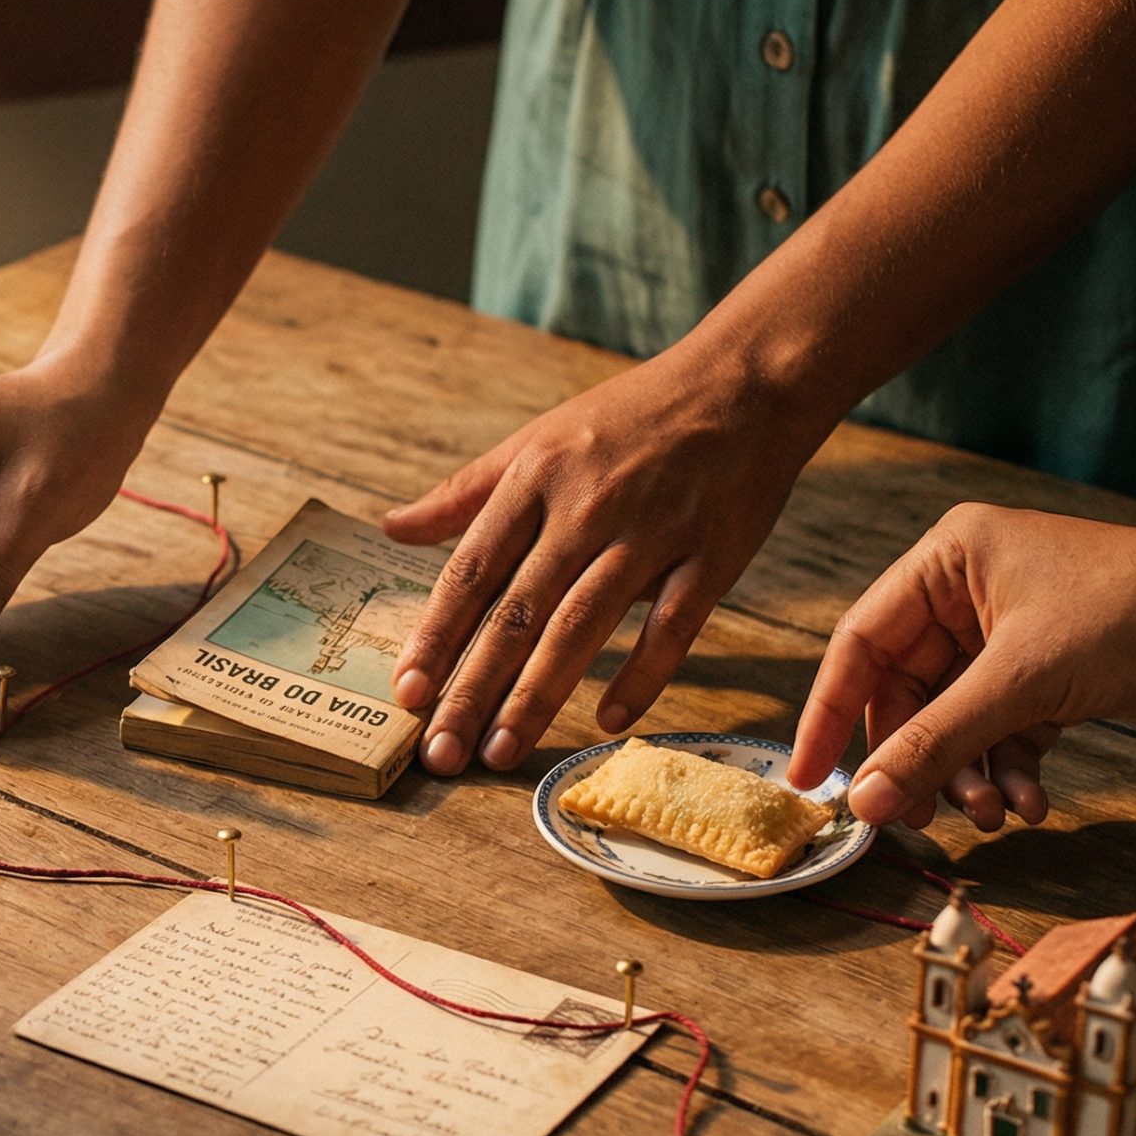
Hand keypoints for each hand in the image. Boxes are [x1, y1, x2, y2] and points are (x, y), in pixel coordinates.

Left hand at [382, 348, 826, 773]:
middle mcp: (586, 507)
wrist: (744, 381)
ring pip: (583, 626)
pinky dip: (643, 676)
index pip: (472, 570)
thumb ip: (465, 493)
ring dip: (538, 695)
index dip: (435, 635)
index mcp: (535, 478)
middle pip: (517, 611)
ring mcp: (651, 532)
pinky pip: (673, 626)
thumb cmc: (630, 415)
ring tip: (500, 752)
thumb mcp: (538, 439)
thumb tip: (391, 528)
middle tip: (439, 754)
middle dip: (472, 687)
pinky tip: (609, 723)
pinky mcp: (713, 555)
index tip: (406, 694)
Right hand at [787, 503, 1135, 830]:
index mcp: (948, 560)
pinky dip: (1008, 770)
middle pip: (908, 694)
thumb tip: (864, 801)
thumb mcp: (1021, 681)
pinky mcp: (1048, 675)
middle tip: (911, 820)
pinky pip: (1001, 733)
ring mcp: (1010, 637)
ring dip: (968, 774)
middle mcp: (970, 593)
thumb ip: (934, 743)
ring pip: (956, 722)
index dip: (830, 715)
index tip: (809, 778)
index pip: (861, 644)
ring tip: (992, 814)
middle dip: (918, 760)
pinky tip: (1030, 801)